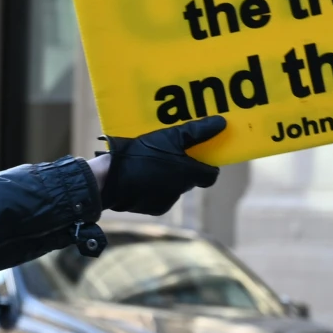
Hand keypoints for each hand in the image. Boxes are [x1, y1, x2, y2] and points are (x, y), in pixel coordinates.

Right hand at [97, 117, 224, 215]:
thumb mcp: (168, 137)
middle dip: (183, 168)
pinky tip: (141, 177)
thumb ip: (196, 131)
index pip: (211, 175)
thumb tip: (222, 123)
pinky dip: (155, 189)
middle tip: (170, 153)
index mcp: (189, 173)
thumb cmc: (141, 154)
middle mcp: (182, 190)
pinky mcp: (154, 208)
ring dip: (168, 178)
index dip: (208, 165)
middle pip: (190, 179)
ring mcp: (168, 201)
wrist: (110, 180)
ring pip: (174, 188)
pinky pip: (160, 197)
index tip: (199, 155)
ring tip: (151, 164)